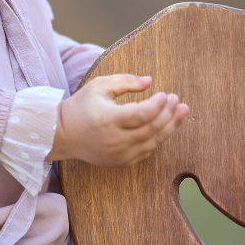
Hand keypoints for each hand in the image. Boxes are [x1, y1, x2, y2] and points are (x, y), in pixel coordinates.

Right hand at [49, 73, 188, 166]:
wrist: (63, 135)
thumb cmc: (82, 106)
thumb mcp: (99, 86)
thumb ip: (125, 81)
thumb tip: (150, 81)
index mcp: (108, 120)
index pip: (142, 114)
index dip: (158, 104)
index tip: (165, 94)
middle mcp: (114, 140)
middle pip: (152, 129)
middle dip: (169, 113)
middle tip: (177, 100)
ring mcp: (119, 155)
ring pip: (154, 142)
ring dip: (170, 127)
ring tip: (181, 112)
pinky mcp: (122, 163)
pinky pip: (147, 151)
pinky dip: (158, 138)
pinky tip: (165, 125)